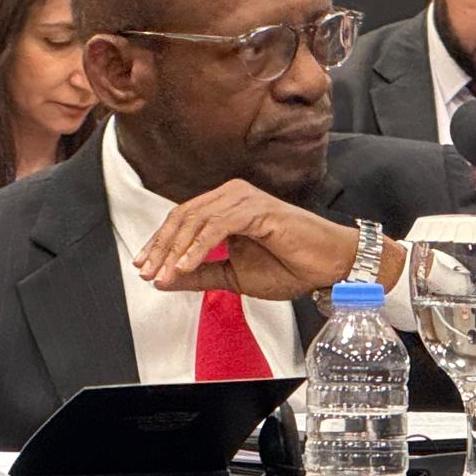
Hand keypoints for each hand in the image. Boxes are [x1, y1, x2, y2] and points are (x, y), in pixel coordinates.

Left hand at [133, 180, 403, 299]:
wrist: (329, 266)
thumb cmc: (292, 266)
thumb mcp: (234, 276)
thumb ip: (200, 275)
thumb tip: (163, 279)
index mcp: (227, 207)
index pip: (183, 219)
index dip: (160, 243)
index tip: (145, 268)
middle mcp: (233, 195)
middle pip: (183, 216)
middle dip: (161, 247)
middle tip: (148, 272)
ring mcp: (245, 199)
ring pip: (196, 219)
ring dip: (175, 249)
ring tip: (164, 273)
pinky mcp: (257, 209)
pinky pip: (217, 226)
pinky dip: (197, 248)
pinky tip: (186, 266)